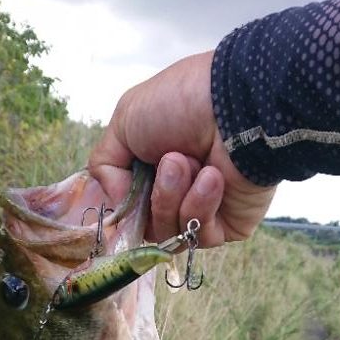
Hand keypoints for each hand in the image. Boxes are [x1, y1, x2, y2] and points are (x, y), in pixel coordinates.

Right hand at [87, 52, 276, 247]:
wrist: (234, 105)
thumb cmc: (181, 103)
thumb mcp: (125, 121)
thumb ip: (105, 164)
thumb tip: (116, 203)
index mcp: (155, 170)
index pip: (131, 208)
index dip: (125, 207)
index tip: (124, 193)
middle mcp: (179, 193)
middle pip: (148, 226)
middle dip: (154, 196)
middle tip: (171, 161)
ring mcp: (204, 212)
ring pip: (170, 235)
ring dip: (173, 197)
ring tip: (190, 162)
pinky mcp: (229, 226)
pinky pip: (199, 236)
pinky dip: (199, 206)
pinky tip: (213, 177)